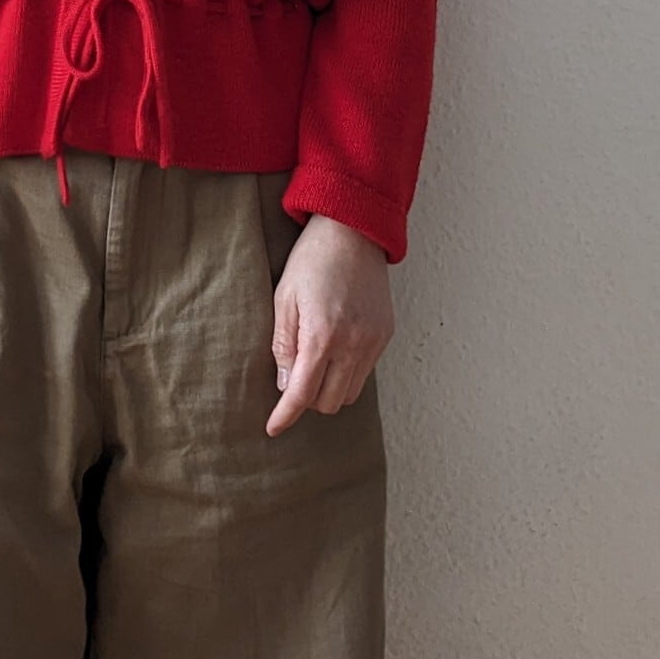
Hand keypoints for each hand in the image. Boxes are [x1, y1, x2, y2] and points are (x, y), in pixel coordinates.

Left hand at [267, 214, 393, 437]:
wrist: (353, 230)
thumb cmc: (312, 260)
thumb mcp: (283, 300)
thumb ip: (283, 346)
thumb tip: (284, 385)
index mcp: (322, 335)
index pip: (302, 394)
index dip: (285, 416)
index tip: (273, 428)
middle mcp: (353, 343)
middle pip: (329, 402)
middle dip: (308, 400)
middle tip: (293, 376)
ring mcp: (374, 340)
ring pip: (350, 392)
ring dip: (329, 388)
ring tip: (316, 361)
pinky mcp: (386, 334)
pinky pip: (366, 372)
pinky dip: (347, 372)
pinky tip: (336, 348)